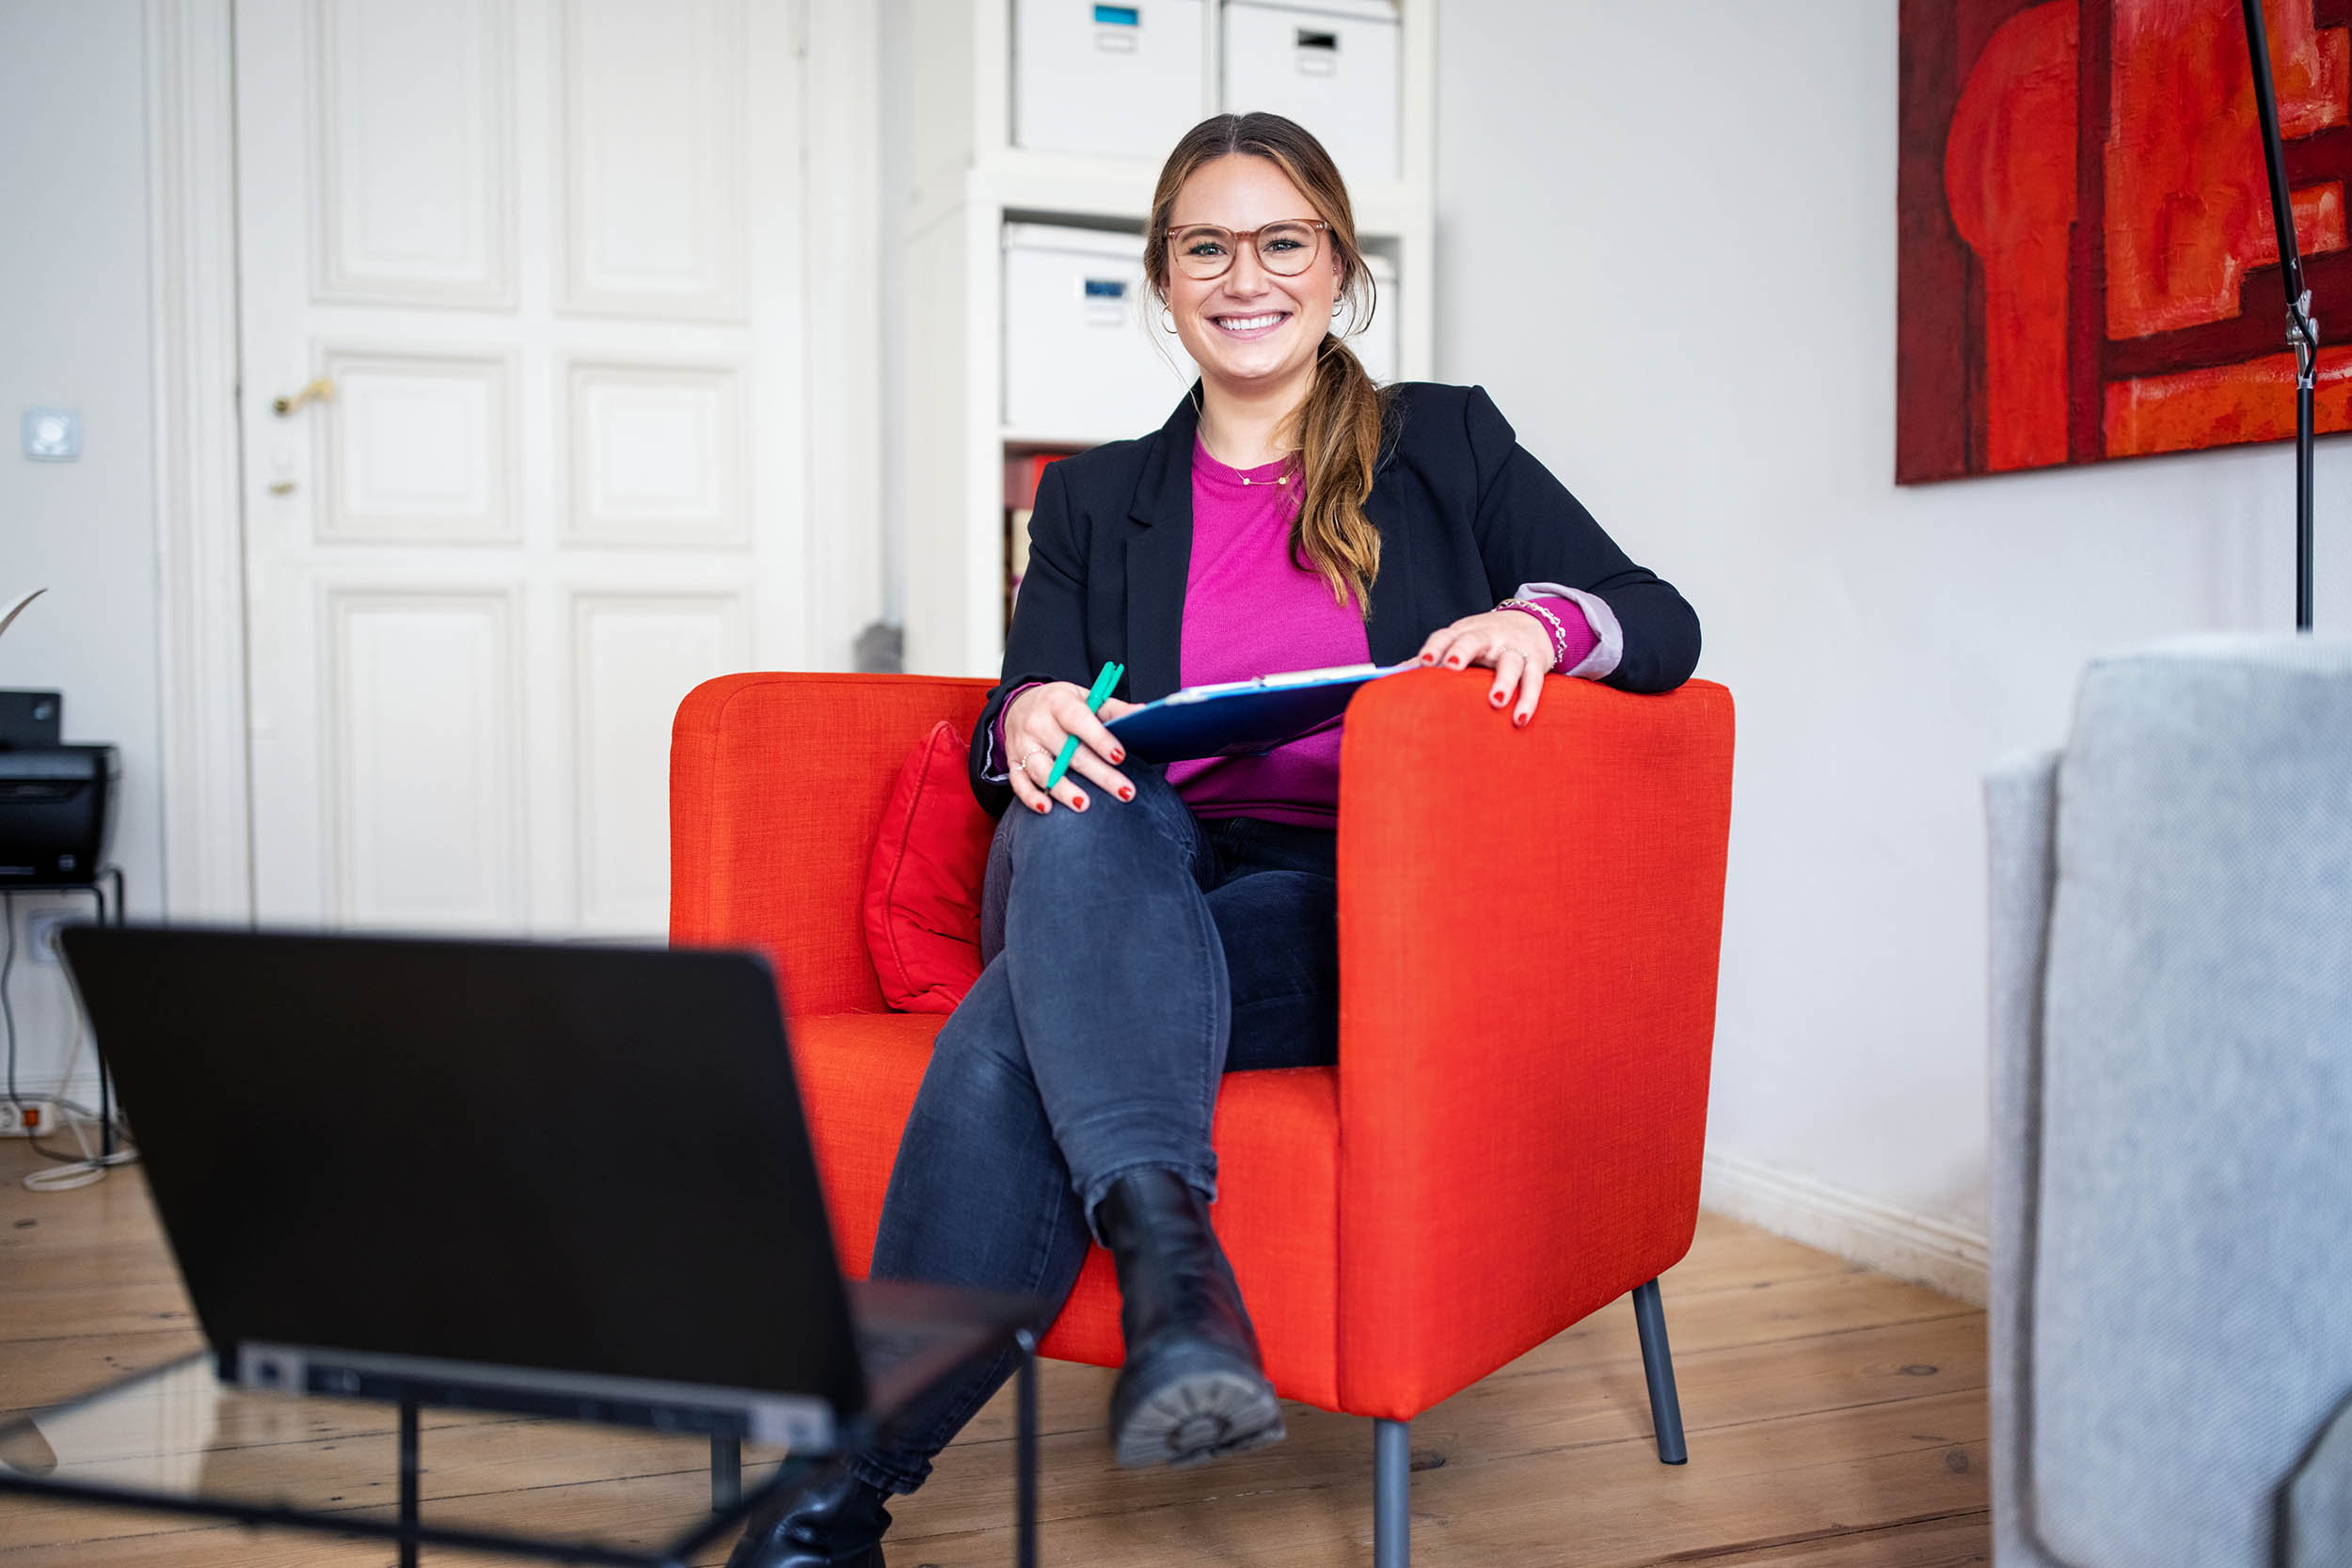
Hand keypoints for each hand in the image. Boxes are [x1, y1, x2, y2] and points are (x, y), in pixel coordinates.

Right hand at [1003, 682, 1140, 814]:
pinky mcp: (1014, 762)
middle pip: (1069, 752)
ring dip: (1063, 789)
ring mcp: (1023, 744)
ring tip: (1084, 804)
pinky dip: (1031, 797)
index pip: (1078, 720)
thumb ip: (1113, 709)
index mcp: (1059, 703)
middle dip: (1099, 774)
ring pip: (1043, 770)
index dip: (1099, 739)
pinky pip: (1019, 783)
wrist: (1020, 704)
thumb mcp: (1086, 698)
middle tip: (1124, 792)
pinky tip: (1047, 808)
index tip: (1119, 756)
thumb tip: (1143, 713)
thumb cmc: (1061, 705)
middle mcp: (1038, 723)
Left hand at [1415, 609, 1555, 727]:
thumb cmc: (1484, 641)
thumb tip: (1392, 676)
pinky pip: (1534, 681)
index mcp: (1463, 633)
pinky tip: (1519, 719)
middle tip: (1452, 667)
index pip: (1445, 636)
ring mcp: (1513, 648)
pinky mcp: (1535, 661)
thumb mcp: (1459, 643)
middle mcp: (1487, 637)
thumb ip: (1432, 659)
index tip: (1423, 662)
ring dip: (1504, 681)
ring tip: (1496, 701)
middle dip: (1462, 651)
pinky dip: (1528, 700)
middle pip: (1474, 640)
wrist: (1532, 623)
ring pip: (1510, 661)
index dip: (1434, 647)